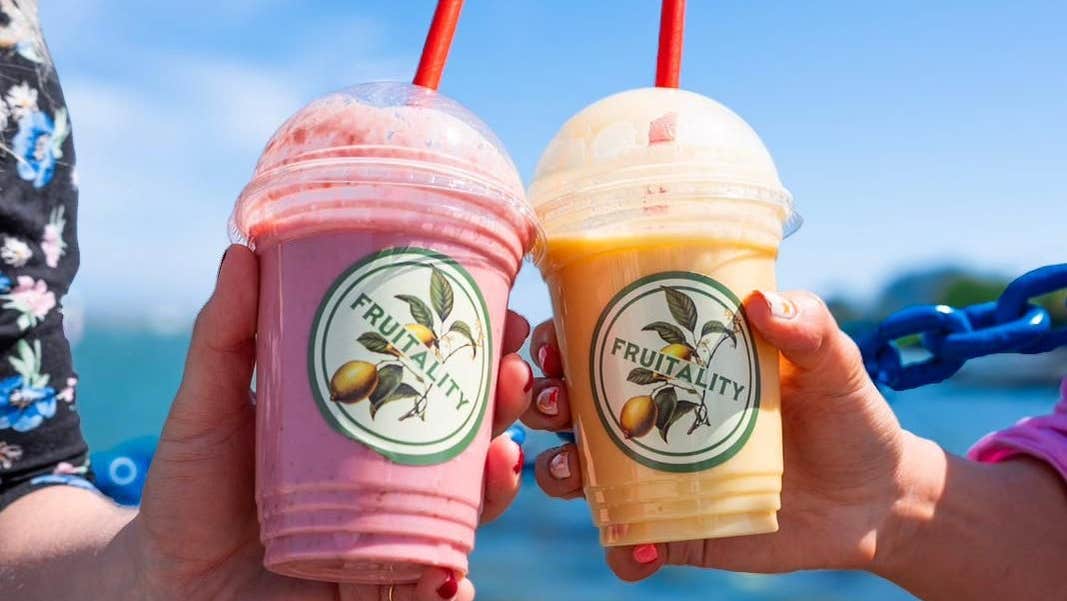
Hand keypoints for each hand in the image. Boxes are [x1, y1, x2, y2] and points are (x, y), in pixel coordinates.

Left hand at [135, 245, 533, 600]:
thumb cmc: (189, 493)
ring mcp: (391, 533)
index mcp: (363, 426)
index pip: (436, 382)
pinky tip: (453, 575)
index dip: (478, 352)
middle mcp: (389, 477)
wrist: (166, 586)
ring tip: (503, 453)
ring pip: (467, 507)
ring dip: (498, 482)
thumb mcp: (209, 407)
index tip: (504, 315)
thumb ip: (225, 336)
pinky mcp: (380, 590)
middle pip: (468, 437)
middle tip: (515, 372)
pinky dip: (450, 586)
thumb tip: (241, 250)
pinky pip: (429, 589)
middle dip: (504, 405)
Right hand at [524, 290, 908, 579]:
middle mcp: (654, 419)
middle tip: (552, 402)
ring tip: (572, 470)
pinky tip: (638, 545)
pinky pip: (629, 545)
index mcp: (675, 367)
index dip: (562, 339)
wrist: (875, 499)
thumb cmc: (847, 415)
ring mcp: (659, 477)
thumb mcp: (834, 364)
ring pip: (582, 473)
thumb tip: (761, 303)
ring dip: (561, 471)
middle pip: (572, 406)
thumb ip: (808, 328)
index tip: (552, 339)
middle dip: (542, 403)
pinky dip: (622, 550)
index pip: (600, 343)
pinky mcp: (677, 531)